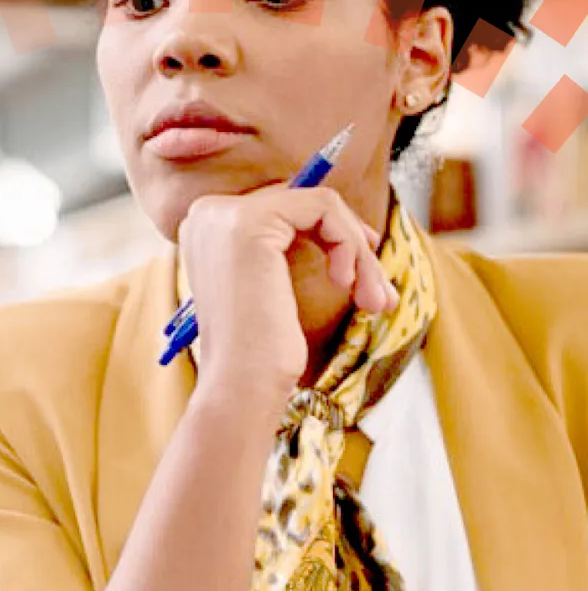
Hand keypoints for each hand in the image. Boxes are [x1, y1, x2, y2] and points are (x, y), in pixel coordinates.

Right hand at [178, 183, 397, 409]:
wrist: (241, 387)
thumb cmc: (261, 352)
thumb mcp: (272, 287)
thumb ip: (288, 245)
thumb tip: (348, 223)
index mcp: (208, 227)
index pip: (283, 207)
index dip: (331, 231)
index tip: (364, 266)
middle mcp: (209, 213)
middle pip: (302, 203)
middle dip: (352, 245)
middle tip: (381, 293)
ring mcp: (226, 214)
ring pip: (320, 205)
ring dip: (358, 252)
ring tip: (374, 298)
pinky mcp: (251, 222)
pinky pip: (323, 208)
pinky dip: (349, 244)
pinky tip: (345, 283)